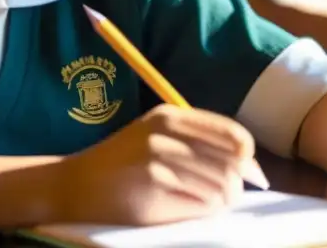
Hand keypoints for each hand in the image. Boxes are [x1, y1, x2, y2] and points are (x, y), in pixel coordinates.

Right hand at [57, 104, 251, 225]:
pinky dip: (205, 210)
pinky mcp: (153, 187)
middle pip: (231, 162)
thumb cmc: (122, 161)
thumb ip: (197, 141)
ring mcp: (159, 159)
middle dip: (238, 184)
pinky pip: (201, 204)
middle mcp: (167, 132)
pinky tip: (191, 208)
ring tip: (209, 203)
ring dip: (223, 200)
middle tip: (230, 196)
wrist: (75, 184)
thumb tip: (248, 166)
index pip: (233, 134)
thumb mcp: (156, 135)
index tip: (252, 174)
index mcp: (171, 115)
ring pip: (220, 185)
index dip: (249, 158)